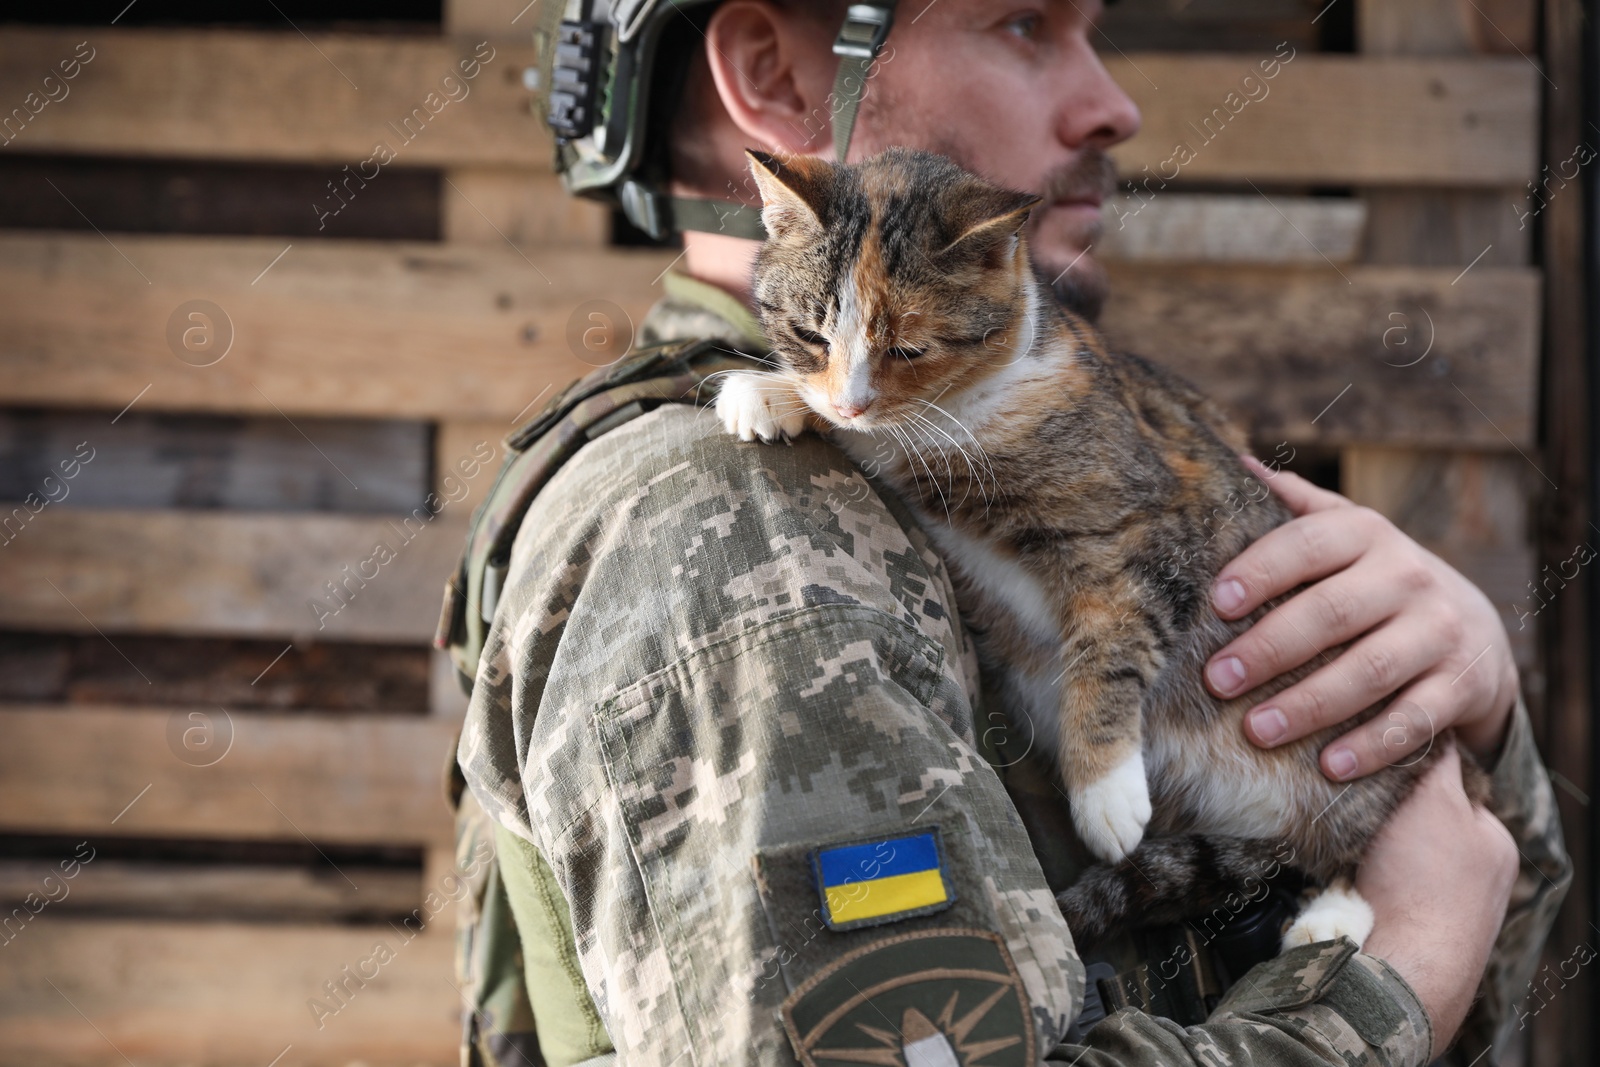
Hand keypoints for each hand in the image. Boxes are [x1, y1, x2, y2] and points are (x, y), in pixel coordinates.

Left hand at [1205, 456, 1518, 781]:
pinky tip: (1328, 768)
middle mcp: (1407, 577)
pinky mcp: (1460, 686)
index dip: (1262, 570)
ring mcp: (1438, 633)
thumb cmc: (1373, 579)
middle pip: (1333, 613)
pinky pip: (1413, 720)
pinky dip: (1370, 745)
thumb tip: (1234, 465)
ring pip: (1370, 670)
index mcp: (1366, 535)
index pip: (1310, 544)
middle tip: (1217, 680)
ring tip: (1257, 730)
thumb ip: (1294, 505)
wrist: (1471, 628)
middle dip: (1270, 648)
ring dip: (1310, 704)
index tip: (1216, 602)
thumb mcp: (1344, 534)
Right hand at [1357, 740, 1518, 1048]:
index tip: (1374, 755)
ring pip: (1389, 855)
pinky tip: (1331, 867)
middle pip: (1418, 822)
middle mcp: (1473, 880)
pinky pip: (1367, 886)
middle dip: (1384, 806)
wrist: (1397, 963)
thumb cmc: (1425, 880)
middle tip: (1347, 790)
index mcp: (1494, 845)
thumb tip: (1433, 726)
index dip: (1410, 766)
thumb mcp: (1436, 799)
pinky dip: (1348, 874)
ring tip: (1332, 826)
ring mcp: (1436, 911)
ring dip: (1362, 842)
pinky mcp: (1396, 931)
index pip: (1452, 787)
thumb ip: (1435, 761)